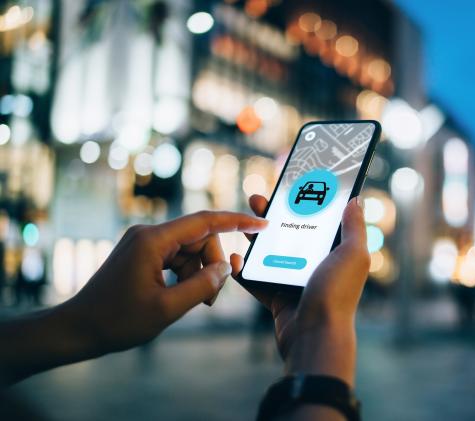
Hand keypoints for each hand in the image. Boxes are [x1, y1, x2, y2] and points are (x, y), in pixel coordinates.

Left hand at [68, 211, 267, 354]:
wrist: (78, 329)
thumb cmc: (118, 321)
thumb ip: (202, 286)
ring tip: (197, 302)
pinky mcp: (141, 254)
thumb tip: (225, 269)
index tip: (261, 223)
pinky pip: (176, 257)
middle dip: (212, 264)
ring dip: (199, 273)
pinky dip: (187, 274)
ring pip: (190, 250)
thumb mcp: (167, 308)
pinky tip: (184, 295)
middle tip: (211, 298)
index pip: (205, 221)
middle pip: (199, 238)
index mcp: (153, 240)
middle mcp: (148, 234)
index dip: (237, 221)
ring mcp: (143, 243)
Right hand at [231, 196, 369, 385]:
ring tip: (242, 222)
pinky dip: (244, 270)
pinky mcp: (277, 297)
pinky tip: (234, 257)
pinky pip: (256, 279)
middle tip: (258, 199)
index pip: (319, 220)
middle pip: (291, 232)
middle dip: (274, 215)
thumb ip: (354, 227)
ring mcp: (295, 281)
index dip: (305, 201)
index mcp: (336, 253)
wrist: (314, 336)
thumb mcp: (353, 255)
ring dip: (256, 237)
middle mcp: (316, 265)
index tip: (290, 185)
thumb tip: (356, 199)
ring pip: (271, 253)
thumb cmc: (336, 294)